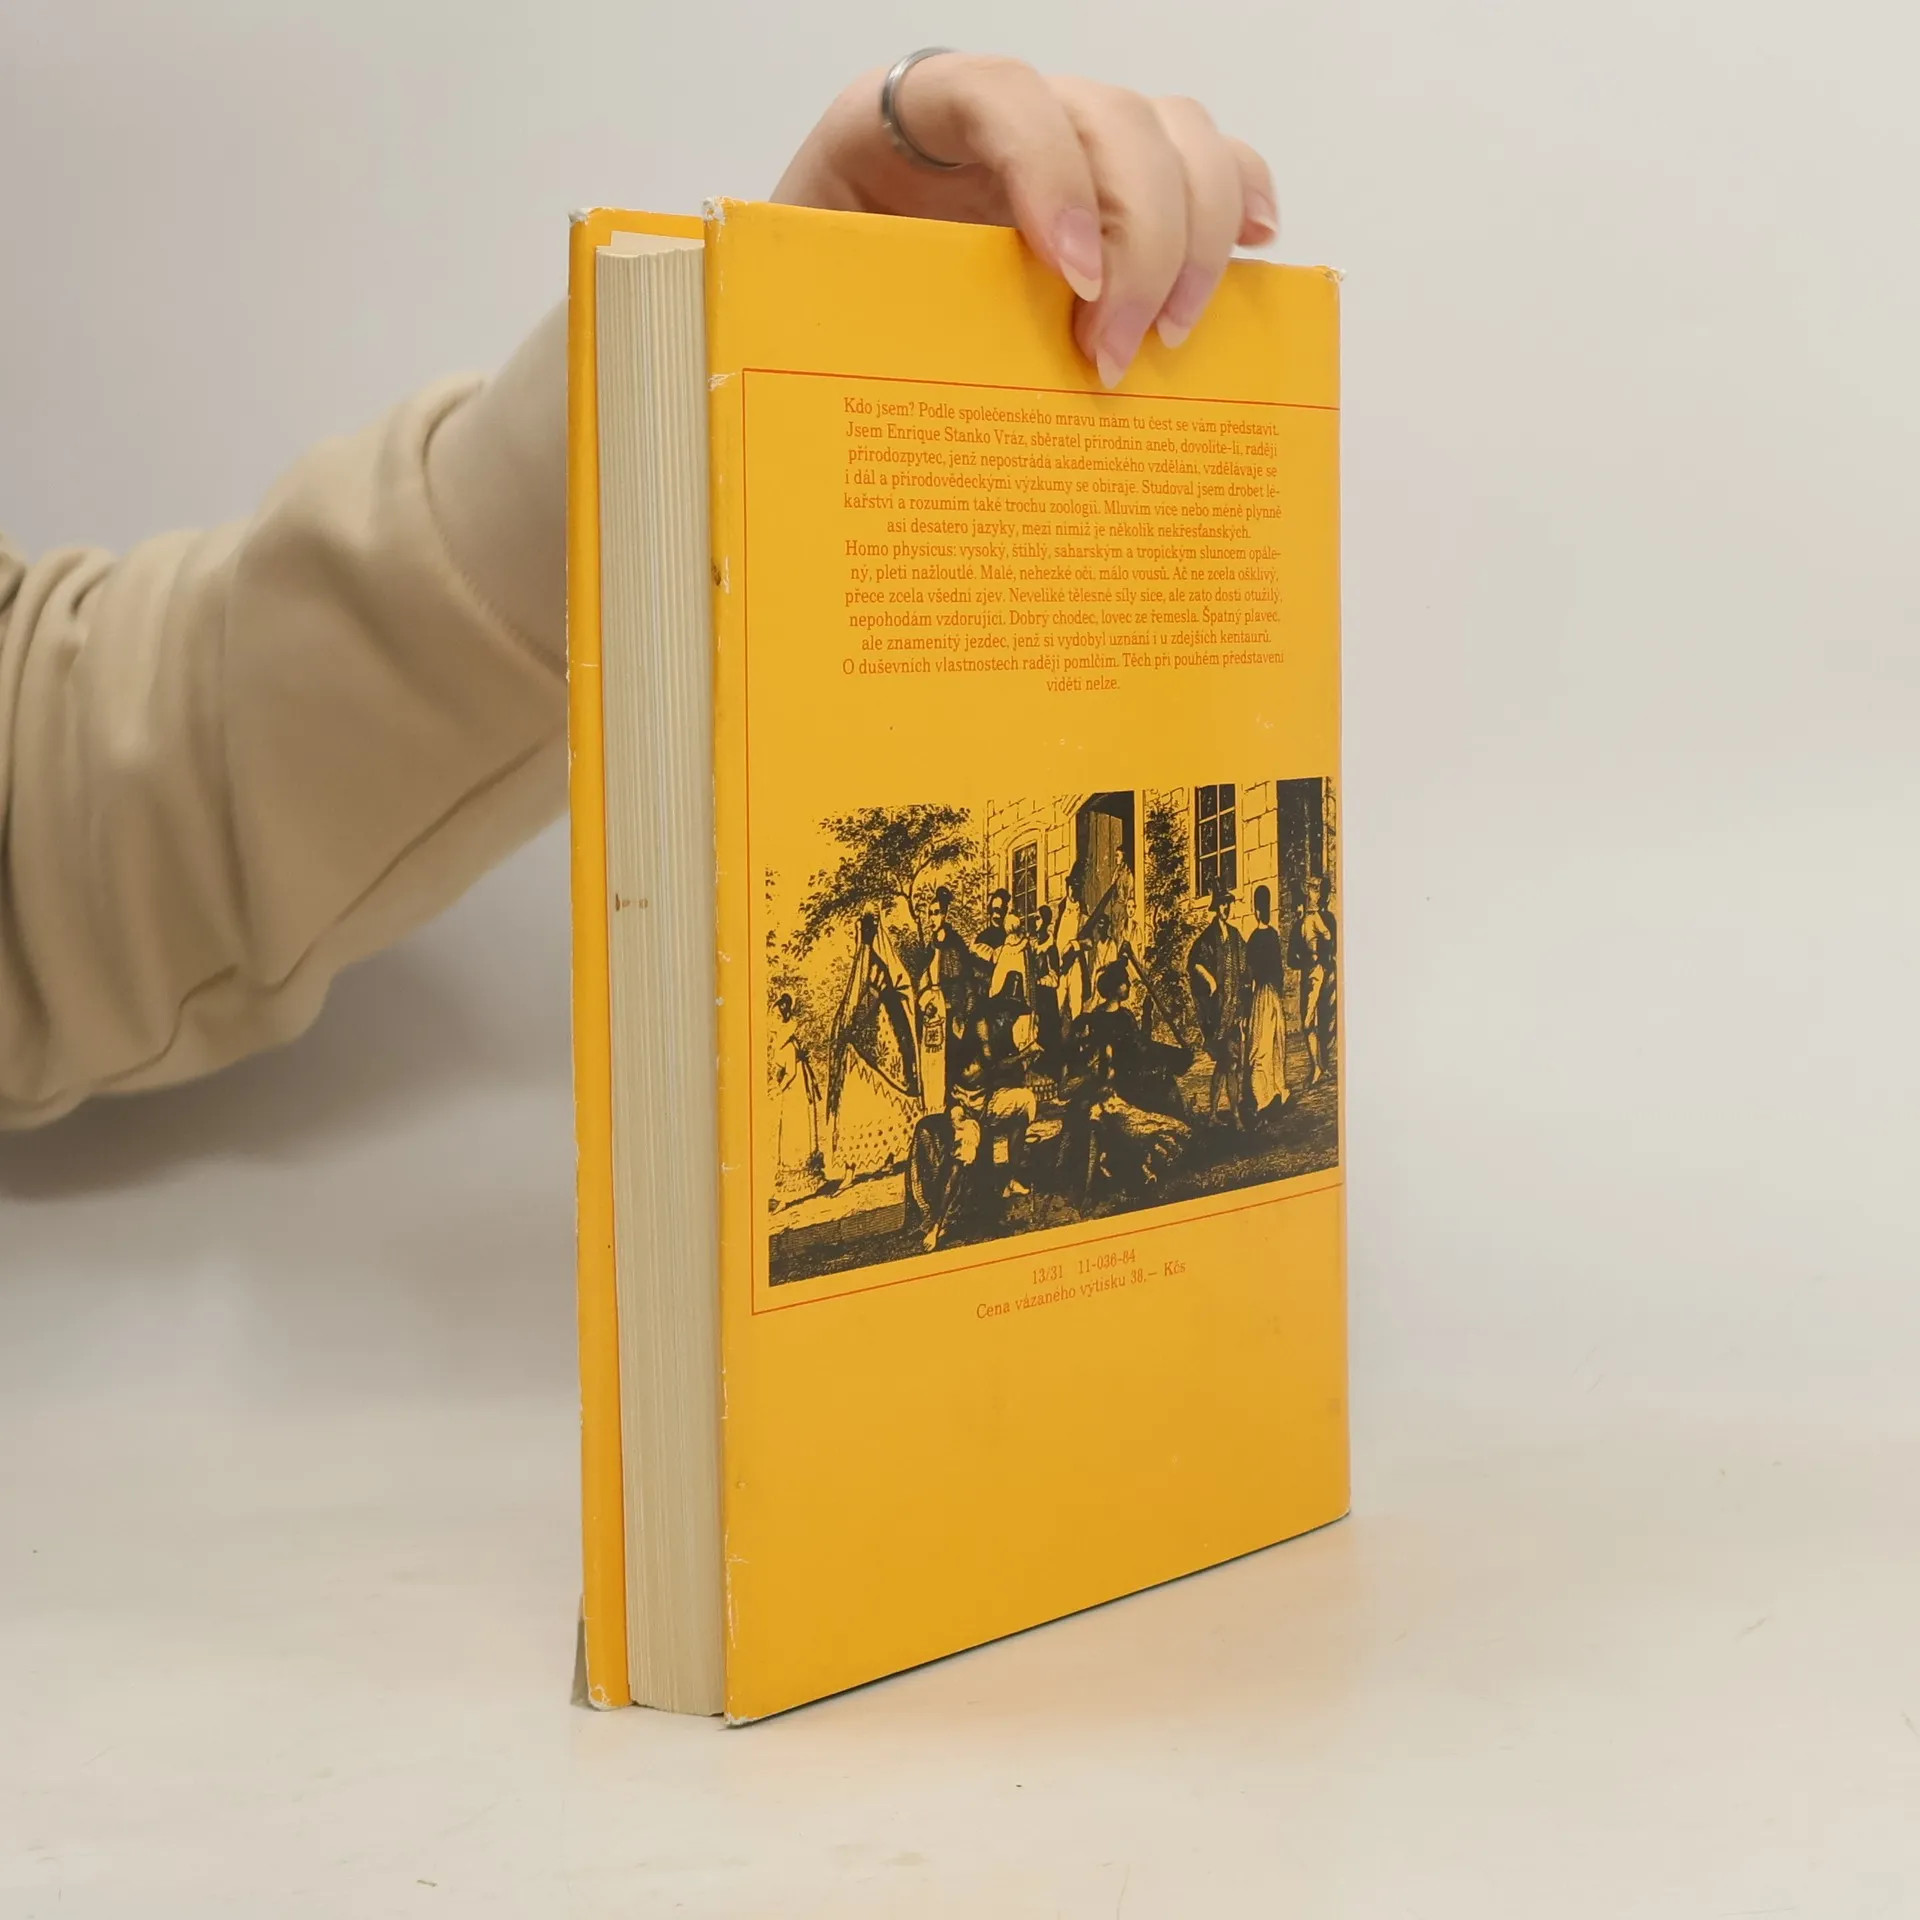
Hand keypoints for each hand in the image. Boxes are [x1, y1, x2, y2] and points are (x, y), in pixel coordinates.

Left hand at [772, 53, 1276, 388]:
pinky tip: (1255, 254)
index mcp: (911, 114)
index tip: (1073, 283)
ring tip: (1168, 337)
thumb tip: (871, 367)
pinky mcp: (1121, 176)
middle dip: (1139, 244)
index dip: (1052, 177)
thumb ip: (835, 301)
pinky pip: (1207, 159)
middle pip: (1115, 121)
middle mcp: (1009, 109)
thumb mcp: (806, 290)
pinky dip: (1241, 200)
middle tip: (1113, 357)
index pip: (1003, 96)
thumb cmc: (824, 293)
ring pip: (1176, 134)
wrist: (835, 291)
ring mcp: (1075, 135)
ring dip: (1197, 238)